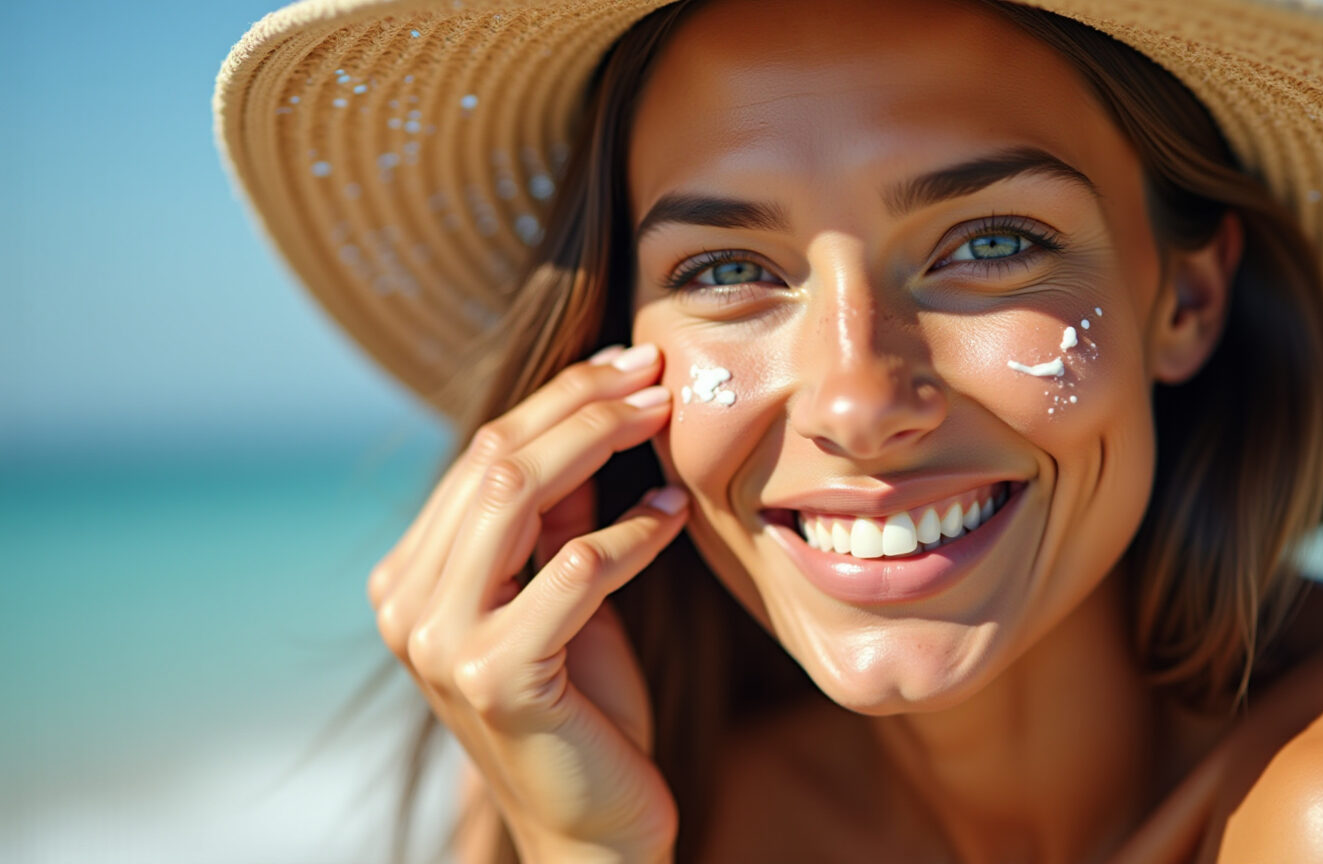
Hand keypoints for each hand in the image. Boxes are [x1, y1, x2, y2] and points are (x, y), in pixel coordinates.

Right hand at [367, 343, 685, 862]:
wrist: (590, 829)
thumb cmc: (584, 709)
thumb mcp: (563, 596)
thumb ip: (556, 519)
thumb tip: (593, 415)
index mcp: (410, 578)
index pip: (481, 454)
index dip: (558, 399)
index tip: (628, 365)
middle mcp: (405, 604)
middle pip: (493, 461)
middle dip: (582, 405)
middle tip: (655, 376)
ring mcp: (440, 643)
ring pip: (514, 497)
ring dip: (600, 445)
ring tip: (665, 421)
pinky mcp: (497, 677)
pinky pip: (572, 571)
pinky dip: (629, 534)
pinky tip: (671, 515)